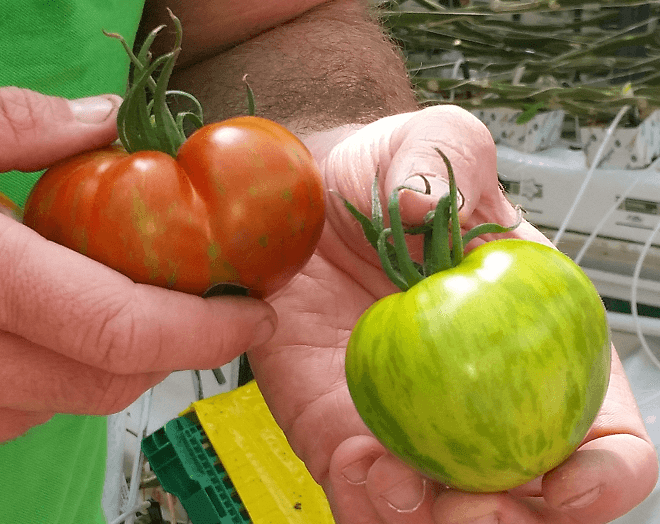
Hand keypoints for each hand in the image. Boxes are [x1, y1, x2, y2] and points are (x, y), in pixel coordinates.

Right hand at [0, 87, 276, 441]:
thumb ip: (11, 124)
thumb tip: (103, 120)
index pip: (120, 328)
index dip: (204, 331)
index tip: (254, 313)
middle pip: (101, 381)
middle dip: (168, 352)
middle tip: (206, 311)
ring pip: (55, 406)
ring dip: (110, 368)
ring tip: (131, 312)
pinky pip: (6, 413)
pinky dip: (50, 382)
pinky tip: (54, 335)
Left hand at [249, 105, 657, 523]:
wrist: (310, 203)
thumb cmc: (385, 176)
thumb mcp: (428, 144)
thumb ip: (448, 158)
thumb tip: (426, 210)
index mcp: (534, 346)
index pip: (600, 433)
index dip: (604, 474)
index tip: (566, 480)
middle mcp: (480, 401)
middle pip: (526, 500)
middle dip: (512, 522)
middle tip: (473, 506)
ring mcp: (412, 427)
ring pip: (440, 516)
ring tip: (398, 484)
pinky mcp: (342, 435)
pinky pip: (362, 496)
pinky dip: (366, 503)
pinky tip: (357, 465)